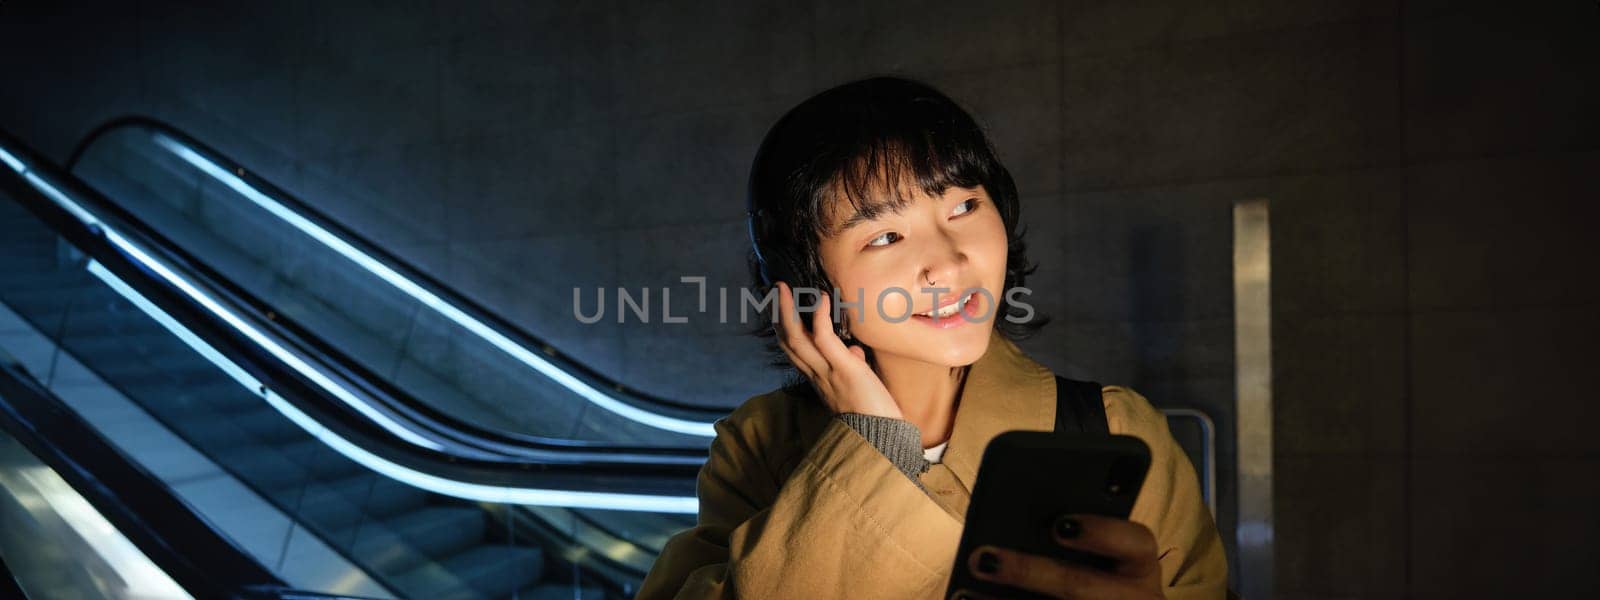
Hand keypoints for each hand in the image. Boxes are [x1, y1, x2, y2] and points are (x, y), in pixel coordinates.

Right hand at [773, 281, 901, 419]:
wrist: (882, 438)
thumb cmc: (874, 412)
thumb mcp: (858, 384)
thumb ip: (852, 366)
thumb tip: (856, 352)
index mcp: (818, 379)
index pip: (794, 351)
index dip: (783, 328)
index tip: (780, 307)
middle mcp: (817, 375)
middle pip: (787, 342)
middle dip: (778, 314)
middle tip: (776, 290)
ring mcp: (827, 372)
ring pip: (796, 339)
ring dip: (787, 311)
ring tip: (784, 288)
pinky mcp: (844, 369)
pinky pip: (824, 339)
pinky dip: (820, 317)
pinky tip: (821, 298)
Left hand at [965, 514, 1162, 599]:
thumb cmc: (1096, 571)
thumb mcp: (1097, 553)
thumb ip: (1070, 533)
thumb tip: (1013, 520)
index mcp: (1139, 563)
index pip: (1134, 540)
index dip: (1099, 531)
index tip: (1060, 524)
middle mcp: (1134, 596)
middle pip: (1082, 585)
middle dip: (1030, 572)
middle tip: (985, 557)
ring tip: (966, 588)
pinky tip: (967, 599)